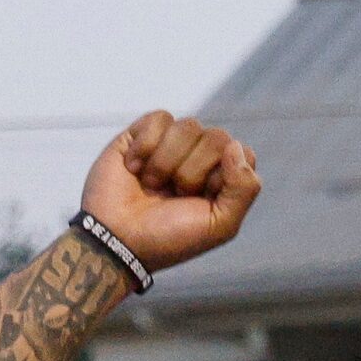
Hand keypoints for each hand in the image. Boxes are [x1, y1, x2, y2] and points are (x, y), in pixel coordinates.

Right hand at [81, 111, 259, 273]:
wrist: (116, 241)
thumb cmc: (167, 239)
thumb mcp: (219, 226)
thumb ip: (245, 189)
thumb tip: (235, 145)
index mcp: (220, 179)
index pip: (241, 153)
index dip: (221, 175)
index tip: (201, 200)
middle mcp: (198, 158)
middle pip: (217, 137)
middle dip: (192, 172)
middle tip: (172, 196)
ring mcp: (171, 145)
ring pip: (188, 126)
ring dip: (166, 162)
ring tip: (149, 185)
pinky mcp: (142, 135)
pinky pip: (160, 119)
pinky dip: (146, 146)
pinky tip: (133, 168)